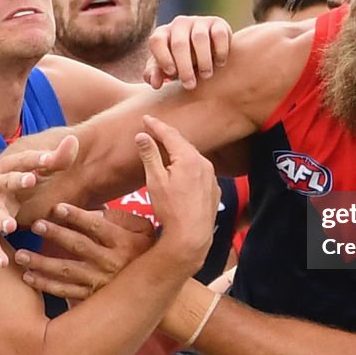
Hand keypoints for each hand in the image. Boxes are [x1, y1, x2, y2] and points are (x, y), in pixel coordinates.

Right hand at [0, 134, 78, 266]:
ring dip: (0, 218)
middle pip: (4, 180)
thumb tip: (73, 141)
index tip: (50, 159)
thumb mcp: (42, 167)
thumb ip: (58, 158)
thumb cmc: (25, 176)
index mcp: (8, 163)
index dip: (37, 158)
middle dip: (16, 181)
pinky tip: (3, 262)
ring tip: (11, 226)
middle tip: (31, 180)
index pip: (23, 158)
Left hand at [15, 205, 154, 298]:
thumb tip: (99, 211)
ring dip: (42, 262)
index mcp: (124, 243)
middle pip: (79, 246)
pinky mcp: (90, 297)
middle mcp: (111, 263)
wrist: (156, 291)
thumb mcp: (145, 231)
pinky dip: (46, 285)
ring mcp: (99, 282)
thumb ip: (124, 218)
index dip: (78, 216)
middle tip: (36, 225)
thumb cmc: (147, 253)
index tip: (58, 207)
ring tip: (20, 254)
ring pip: (66, 271)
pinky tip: (28, 276)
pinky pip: (65, 291)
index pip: (98, 227)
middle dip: (56, 235)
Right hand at [136, 115, 218, 271]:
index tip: (146, 118)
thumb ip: (149, 155)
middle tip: (154, 129)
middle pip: (183, 144)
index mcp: (189, 158)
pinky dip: (188, 167)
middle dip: (167, 136)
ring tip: (166, 148)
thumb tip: (142, 135)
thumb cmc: (171, 209)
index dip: (156, 125)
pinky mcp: (214, 189)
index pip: (170, 134)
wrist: (191, 236)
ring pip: (193, 157)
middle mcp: (204, 163)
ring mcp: (211, 176)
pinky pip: (200, 171)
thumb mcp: (155, 180)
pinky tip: (181, 172)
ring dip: (179, 152)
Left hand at [145, 15, 230, 89]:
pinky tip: (219, 64)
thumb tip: (155, 83)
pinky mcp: (218, 23)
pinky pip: (219, 34)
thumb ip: (156, 74)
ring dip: (203, 60)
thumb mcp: (166, 68)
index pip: (157, 41)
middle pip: (179, 43)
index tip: (171, 74)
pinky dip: (220, 51)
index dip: (163, 58)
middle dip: (184, 67)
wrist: (206, 51)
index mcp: (163, 34)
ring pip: (199, 38)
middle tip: (190, 85)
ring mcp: (199, 22)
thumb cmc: (179, 62)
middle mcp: (179, 24)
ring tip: (206, 76)